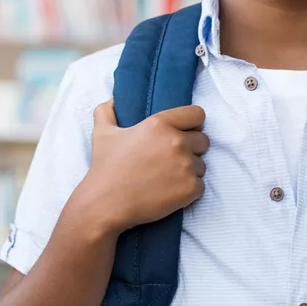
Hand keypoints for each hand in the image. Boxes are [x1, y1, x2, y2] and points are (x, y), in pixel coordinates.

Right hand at [80, 100, 208, 234]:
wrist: (104, 205)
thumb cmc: (105, 169)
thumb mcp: (103, 134)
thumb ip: (107, 112)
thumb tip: (112, 100)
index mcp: (160, 124)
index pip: (197, 114)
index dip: (193, 124)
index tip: (185, 132)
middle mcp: (176, 142)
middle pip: (203, 140)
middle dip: (192, 149)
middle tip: (171, 160)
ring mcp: (185, 165)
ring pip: (201, 165)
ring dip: (189, 171)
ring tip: (167, 178)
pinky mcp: (190, 188)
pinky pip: (200, 186)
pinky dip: (189, 190)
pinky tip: (170, 192)